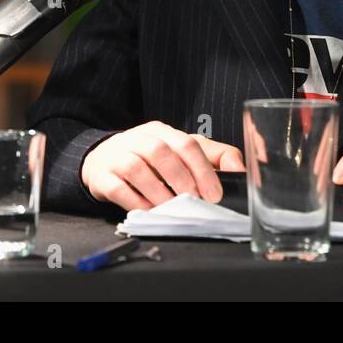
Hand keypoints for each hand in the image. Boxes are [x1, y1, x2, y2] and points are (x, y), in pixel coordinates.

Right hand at [81, 120, 244, 211]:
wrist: (101, 159)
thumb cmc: (148, 157)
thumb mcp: (179, 150)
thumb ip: (213, 156)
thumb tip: (241, 169)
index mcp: (162, 131)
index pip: (187, 143)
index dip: (203, 169)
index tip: (214, 194)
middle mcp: (139, 139)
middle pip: (161, 152)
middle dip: (182, 179)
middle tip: (195, 201)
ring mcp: (118, 156)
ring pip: (137, 169)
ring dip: (158, 192)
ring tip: (172, 209)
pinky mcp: (102, 176)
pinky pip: (118, 188)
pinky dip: (135, 202)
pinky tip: (148, 211)